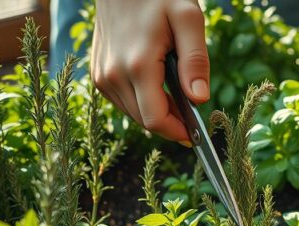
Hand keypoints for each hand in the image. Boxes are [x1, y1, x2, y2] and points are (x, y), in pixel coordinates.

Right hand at [91, 0, 208, 142]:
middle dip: (171, 123)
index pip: (156, 120)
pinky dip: (142, 101)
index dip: (178, 132)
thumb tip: (200, 99)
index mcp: (137, 66)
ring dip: (157, 112)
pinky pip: (124, 102)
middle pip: (145, 121)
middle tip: (192, 112)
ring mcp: (101, 76)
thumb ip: (195, 60)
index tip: (197, 135)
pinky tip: (156, 84)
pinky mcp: (98, 74)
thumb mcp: (188, 19)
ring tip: (175, 91)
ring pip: (134, 114)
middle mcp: (112, 75)